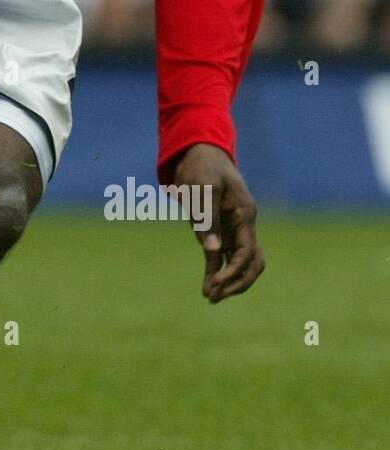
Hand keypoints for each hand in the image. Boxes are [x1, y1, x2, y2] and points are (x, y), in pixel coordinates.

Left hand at [174, 143, 263, 303]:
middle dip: (236, 283)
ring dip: (227, 281)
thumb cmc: (202, 167)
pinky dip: (216, 270)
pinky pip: (223, 256)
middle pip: (251, 263)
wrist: (197, 153)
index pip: (247, 252)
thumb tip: (212, 251)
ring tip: (209, 296)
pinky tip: (207, 284)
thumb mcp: (203, 188)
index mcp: (245, 214)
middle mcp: (243, 225)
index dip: (233, 271)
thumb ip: (208, 218)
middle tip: (213, 297)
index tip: (214, 283)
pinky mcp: (220, 230)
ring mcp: (233, 229)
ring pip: (239, 263)